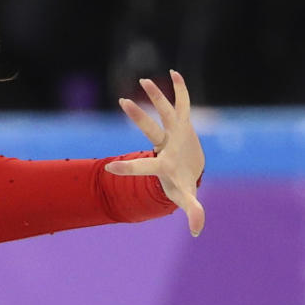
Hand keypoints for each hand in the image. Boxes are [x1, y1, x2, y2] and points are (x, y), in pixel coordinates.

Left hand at [105, 70, 205, 235]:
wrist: (187, 171)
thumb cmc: (182, 185)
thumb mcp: (186, 199)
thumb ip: (192, 212)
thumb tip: (195, 231)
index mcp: (161, 167)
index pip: (142, 168)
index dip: (128, 168)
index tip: (109, 168)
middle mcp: (163, 147)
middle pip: (150, 130)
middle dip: (139, 117)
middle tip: (123, 101)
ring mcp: (172, 134)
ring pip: (163, 113)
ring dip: (156, 97)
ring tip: (143, 80)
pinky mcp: (183, 125)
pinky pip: (183, 104)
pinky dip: (180, 90)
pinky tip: (174, 73)